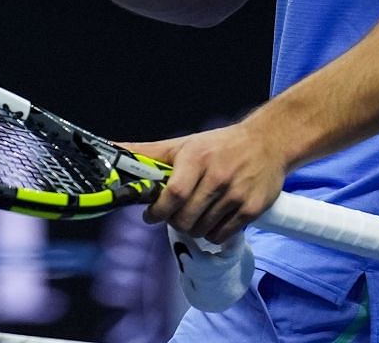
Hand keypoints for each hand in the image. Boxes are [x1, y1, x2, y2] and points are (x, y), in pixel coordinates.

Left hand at [122, 115, 291, 245]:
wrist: (267, 143)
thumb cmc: (218, 146)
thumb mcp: (182, 145)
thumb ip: (147, 153)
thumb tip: (111, 149)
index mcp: (197, 158)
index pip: (173, 194)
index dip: (158, 211)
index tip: (151, 215)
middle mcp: (218, 176)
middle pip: (185, 218)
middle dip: (174, 221)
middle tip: (175, 214)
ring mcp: (236, 194)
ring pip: (202, 230)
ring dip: (193, 228)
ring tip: (196, 213)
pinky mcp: (252, 209)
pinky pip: (222, 235)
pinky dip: (212, 233)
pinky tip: (213, 219)